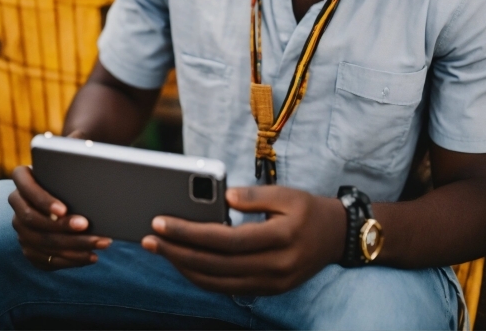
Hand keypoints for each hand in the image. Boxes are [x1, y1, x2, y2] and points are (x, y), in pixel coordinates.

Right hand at [9, 132, 111, 269]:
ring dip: (71, 246)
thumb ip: (75, 142)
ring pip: (41, 243)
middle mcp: (16, 204)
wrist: (73, 179)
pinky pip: (45, 260)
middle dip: (61, 227)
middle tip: (87, 226)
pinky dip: (69, 261)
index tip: (65, 208)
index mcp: (22, 177)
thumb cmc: (75, 160)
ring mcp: (21, 229)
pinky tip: (90, 257)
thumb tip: (81, 143)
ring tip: (99, 243)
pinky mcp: (31, 248)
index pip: (26, 189)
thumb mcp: (75, 145)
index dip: (43, 201)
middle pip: (33, 221)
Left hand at [141, 186, 345, 294]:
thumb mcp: (287, 194)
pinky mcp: (266, 291)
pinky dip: (201, 278)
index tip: (161, 222)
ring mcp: (271, 284)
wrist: (336, 238)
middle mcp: (275, 268)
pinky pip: (226, 289)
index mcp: (281, 238)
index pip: (226, 240)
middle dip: (178, 252)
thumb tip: (224, 197)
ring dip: (184, 268)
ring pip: (217, 283)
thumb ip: (255, 196)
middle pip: (216, 265)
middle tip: (149, 239)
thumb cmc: (308, 209)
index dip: (190, 232)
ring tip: (160, 250)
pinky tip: (184, 262)